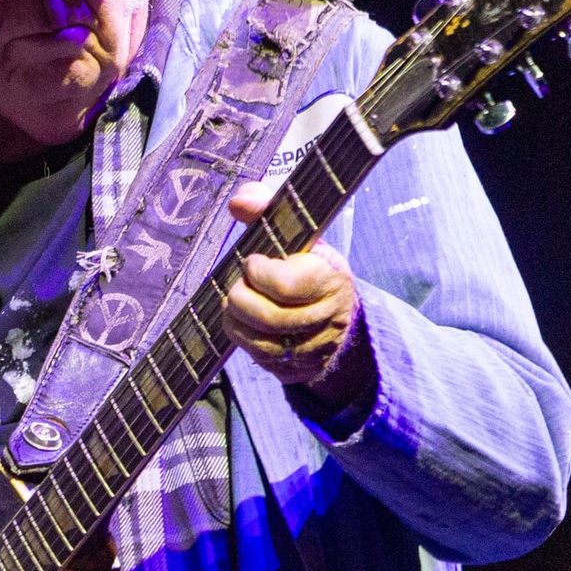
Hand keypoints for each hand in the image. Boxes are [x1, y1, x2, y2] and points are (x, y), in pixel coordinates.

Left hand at [222, 181, 374, 407]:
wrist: (336, 312)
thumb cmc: (306, 265)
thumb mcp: (297, 233)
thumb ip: (267, 209)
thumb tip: (239, 201)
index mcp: (331, 278)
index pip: (286, 285)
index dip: (259, 274)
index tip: (253, 261)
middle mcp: (329, 317)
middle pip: (270, 319)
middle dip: (241, 299)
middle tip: (237, 286)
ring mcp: (316, 348)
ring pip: (263, 345)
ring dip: (235, 322)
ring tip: (233, 303)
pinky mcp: (300, 369)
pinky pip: (262, 362)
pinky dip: (243, 342)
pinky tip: (242, 324)